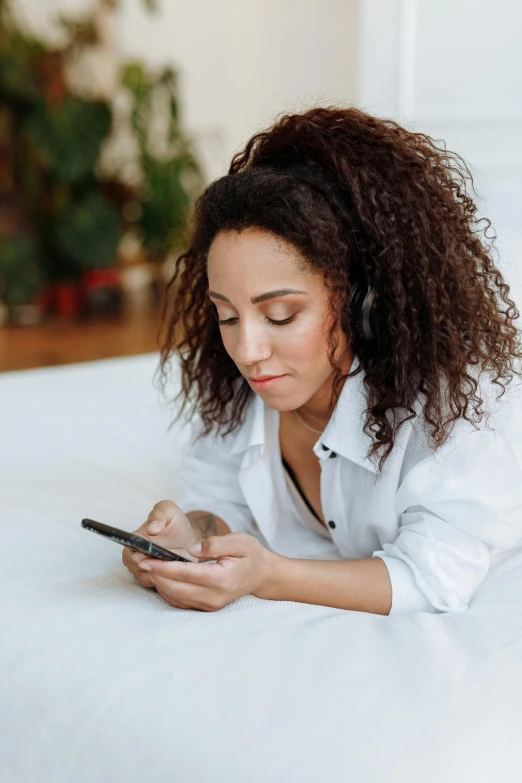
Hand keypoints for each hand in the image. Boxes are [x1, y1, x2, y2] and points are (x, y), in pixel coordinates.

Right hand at [122, 500, 199, 588]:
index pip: (129, 555)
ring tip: (175, 565)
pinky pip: (160, 586)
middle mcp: (135, 559)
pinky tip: (178, 572)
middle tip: (167, 561)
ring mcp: (146, 572)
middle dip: (153, 567)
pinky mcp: (158, 582)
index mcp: (134, 541)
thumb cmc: (175, 523)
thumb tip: (152, 529)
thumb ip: (159, 514)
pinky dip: (169, 581)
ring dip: (162, 575)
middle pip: (138, 571)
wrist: (188, 538)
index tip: (148, 556)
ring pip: (149, 580)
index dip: (138, 558)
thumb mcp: (169, 511)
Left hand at [134, 532, 277, 610]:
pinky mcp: (205, 608)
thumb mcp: (239, 542)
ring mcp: (209, 606)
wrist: (261, 575)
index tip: (146, 558)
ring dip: (158, 582)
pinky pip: (179, 601)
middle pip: (176, 588)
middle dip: (154, 574)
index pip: (186, 574)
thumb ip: (216, 544)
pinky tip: (159, 575)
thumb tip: (192, 549)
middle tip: (138, 559)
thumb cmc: (250, 555)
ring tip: (145, 565)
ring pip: (175, 597)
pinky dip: (166, 589)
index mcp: (222, 579)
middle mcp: (214, 597)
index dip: (163, 567)